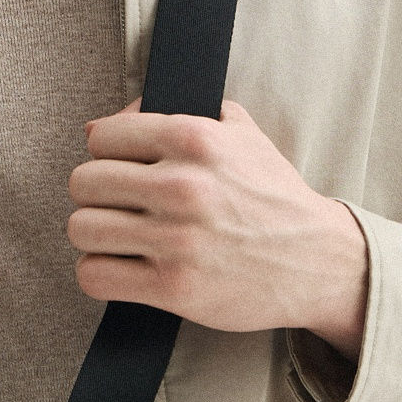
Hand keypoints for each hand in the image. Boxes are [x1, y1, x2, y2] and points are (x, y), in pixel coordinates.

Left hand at [67, 97, 367, 354]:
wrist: (319, 261)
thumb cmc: (273, 196)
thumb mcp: (240, 133)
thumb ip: (175, 114)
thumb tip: (98, 126)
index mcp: (195, 139)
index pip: (101, 137)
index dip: (106, 152)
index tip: (121, 167)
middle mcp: (183, 186)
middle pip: (83, 182)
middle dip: (94, 193)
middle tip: (116, 204)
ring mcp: (176, 240)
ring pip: (82, 228)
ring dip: (93, 233)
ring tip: (115, 236)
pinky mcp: (173, 287)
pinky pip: (96, 275)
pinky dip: (98, 272)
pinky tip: (119, 266)